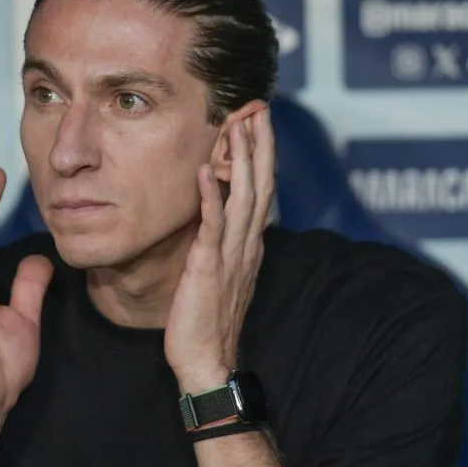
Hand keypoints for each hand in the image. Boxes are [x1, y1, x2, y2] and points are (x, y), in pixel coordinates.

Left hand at [165, 109, 274, 390]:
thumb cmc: (208, 318)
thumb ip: (224, 242)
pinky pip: (212, 225)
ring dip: (242, 159)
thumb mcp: (221, 272)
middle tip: (258, 106)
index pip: (262, 190)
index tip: (259, 121)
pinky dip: (210, 195)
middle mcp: (246, 244)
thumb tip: (218, 215)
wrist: (206, 359)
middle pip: (261, 184)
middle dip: (260, 144)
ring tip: (239, 125)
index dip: (262, 154)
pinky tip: (204, 170)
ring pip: (243, 197)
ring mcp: (230, 254)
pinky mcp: (209, 266)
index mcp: (249, 244)